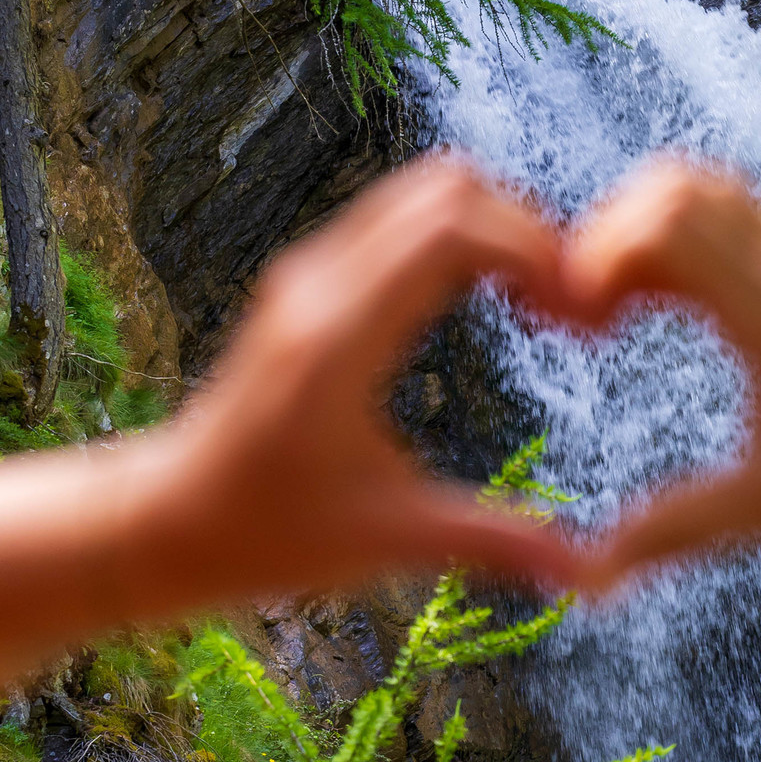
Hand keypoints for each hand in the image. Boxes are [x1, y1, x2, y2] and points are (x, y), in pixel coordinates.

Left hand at [128, 156, 584, 605]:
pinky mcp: (311, 283)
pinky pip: (401, 221)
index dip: (534, 248)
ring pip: (423, 193)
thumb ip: (492, 543)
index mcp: (339, 337)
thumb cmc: (265, 536)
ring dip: (495, 227)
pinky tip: (491, 302)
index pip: (452, 227)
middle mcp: (321, 285)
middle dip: (526, 228)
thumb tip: (593, 573)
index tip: (577, 314)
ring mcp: (311, 275)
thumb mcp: (387, 541)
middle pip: (446, 187)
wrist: (167, 523)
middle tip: (568, 304)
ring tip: (540, 302)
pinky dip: (460, 239)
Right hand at [561, 159, 760, 584]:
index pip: (670, 223)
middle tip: (588, 316)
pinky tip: (664, 305)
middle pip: (676, 188)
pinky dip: (681, 239)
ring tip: (617, 308)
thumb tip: (590, 580)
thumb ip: (676, 531)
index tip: (582, 325)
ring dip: (643, 231)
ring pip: (705, 190)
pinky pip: (733, 216)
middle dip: (609, 237)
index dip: (602, 255)